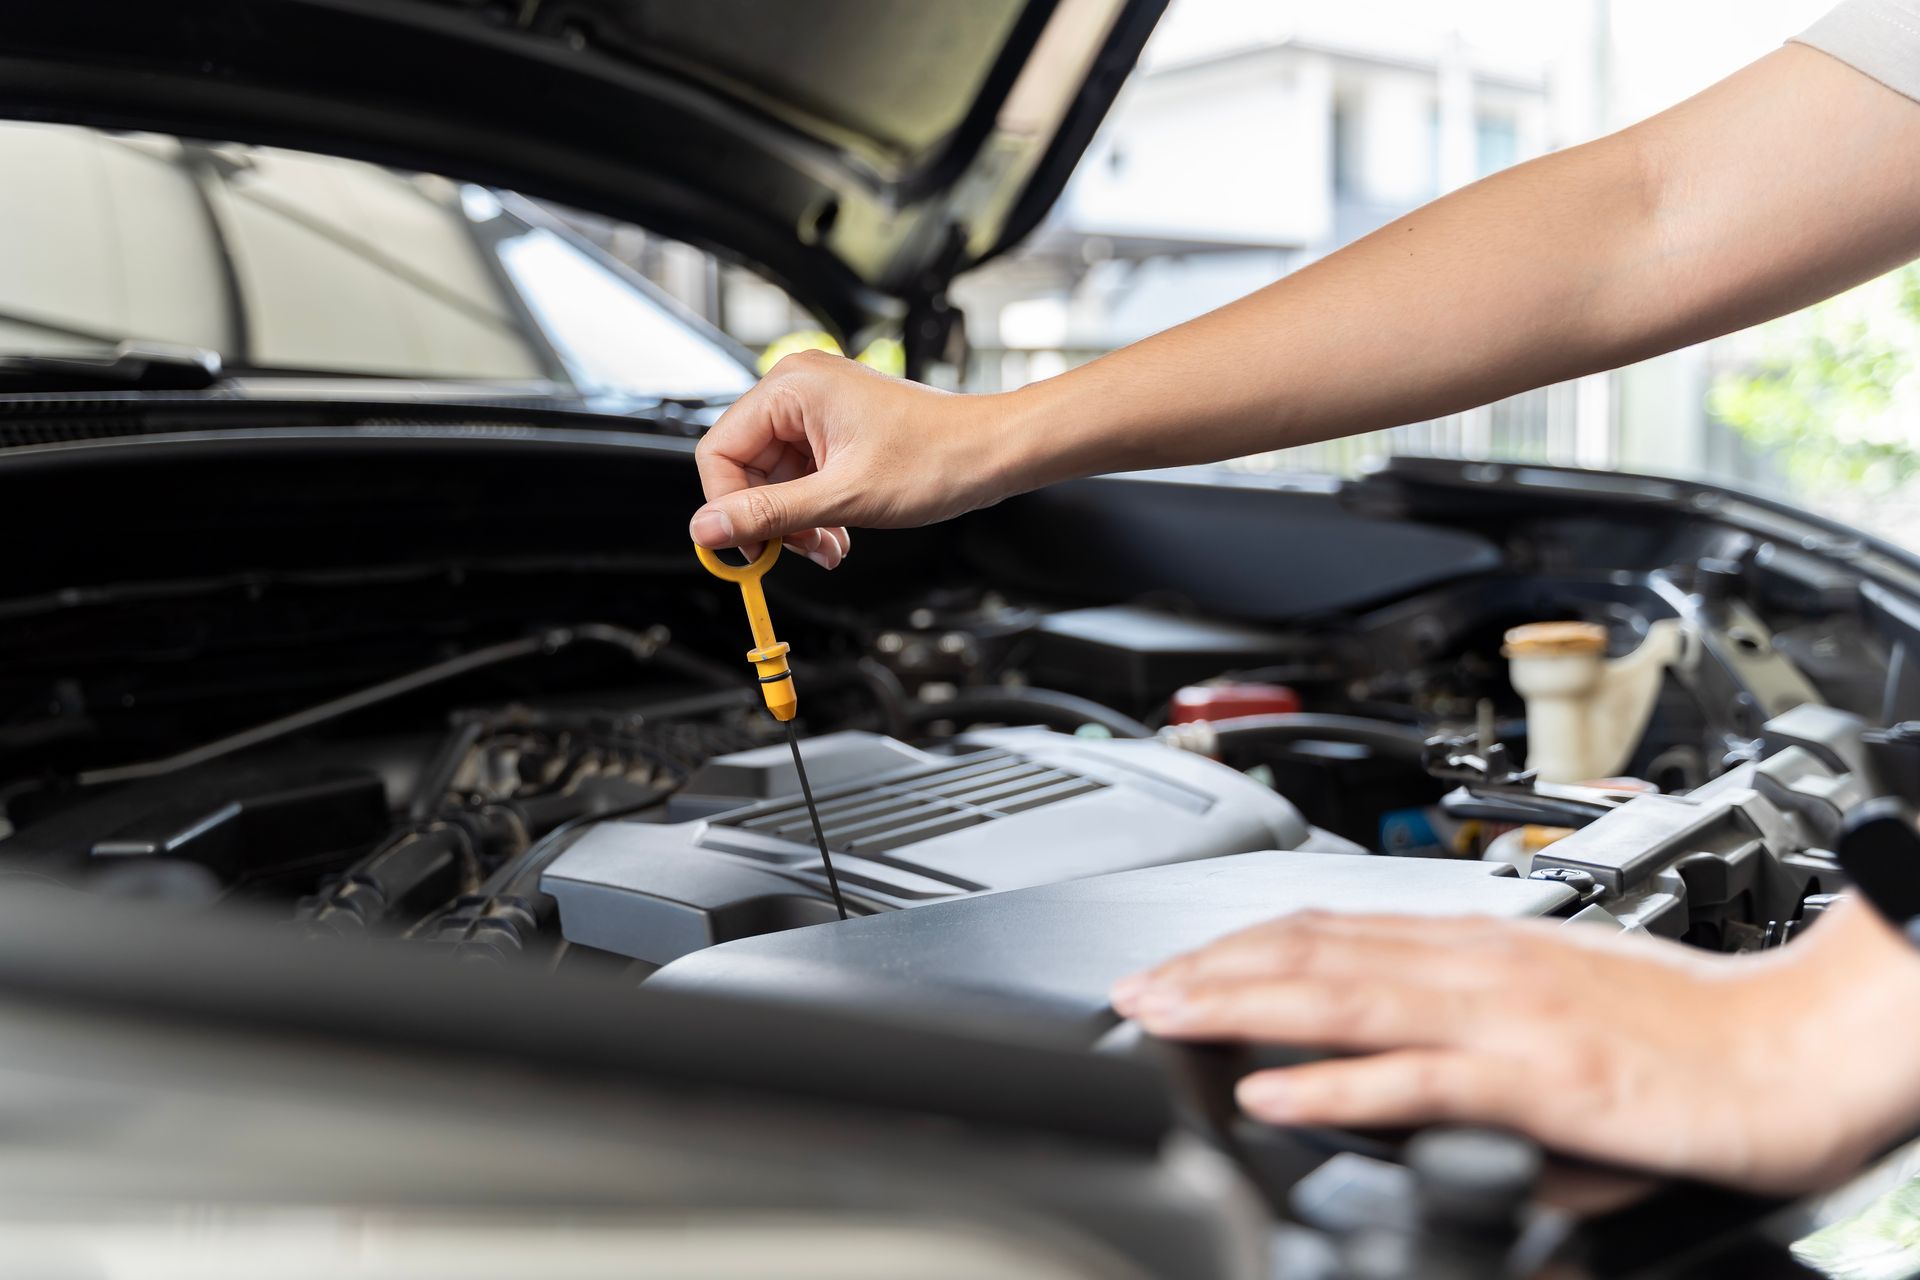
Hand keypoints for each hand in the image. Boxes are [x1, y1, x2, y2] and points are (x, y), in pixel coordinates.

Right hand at [689, 351, 1023, 567]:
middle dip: (772, 519)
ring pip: (774, 479)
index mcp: (791, 387)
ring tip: (829, 545)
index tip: (748, 547)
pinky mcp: (836, 429)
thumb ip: (768, 514)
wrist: (994, 452)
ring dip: (796, 522)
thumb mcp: (842, 497)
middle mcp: (799, 389)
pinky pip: (801, 475)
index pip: (720, 451)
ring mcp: (818, 409)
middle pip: (745, 468)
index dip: (728, 506)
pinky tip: (837, 533)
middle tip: (803, 549)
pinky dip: (814, 510)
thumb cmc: (938, 457)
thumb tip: (707, 529)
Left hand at [1111, 900, 1919, 1193]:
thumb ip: (1467, 1038)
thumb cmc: (1685, 1032)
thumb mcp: (1556, 1013)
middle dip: (1209, 971)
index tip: (1175, 964)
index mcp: (1480, 945)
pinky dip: (1331, 1082)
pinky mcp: (1536, 1076)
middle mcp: (1477, 962)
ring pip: (1341, 996)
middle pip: (1313, 951)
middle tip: (1133, 991)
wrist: (1793, 1052)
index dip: (1240, 944)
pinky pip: (1413, 1075)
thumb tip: (1397, 1081)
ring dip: (1238, 1005)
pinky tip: (1270, 1091)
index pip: (1334, 928)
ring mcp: (1501, 1014)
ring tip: (1165, 1017)